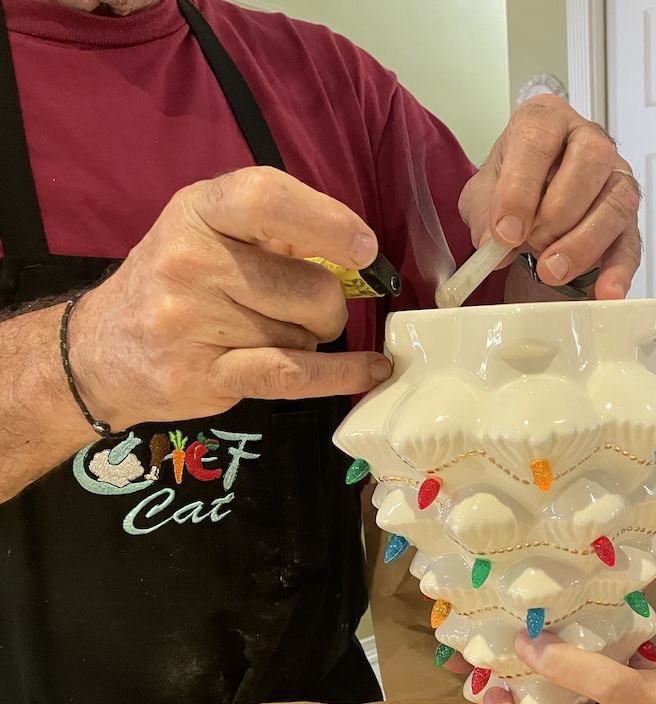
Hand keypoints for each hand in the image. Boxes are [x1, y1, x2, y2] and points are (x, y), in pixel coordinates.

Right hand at [69, 167, 391, 430]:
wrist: (104, 351)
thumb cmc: (179, 285)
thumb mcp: (211, 232)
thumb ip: (277, 229)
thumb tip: (358, 249)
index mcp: (199, 211)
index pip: (267, 197)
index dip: (328, 222)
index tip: (363, 249)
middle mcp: (190, 260)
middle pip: (311, 285)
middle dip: (326, 304)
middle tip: (298, 309)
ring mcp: (192, 320)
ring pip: (306, 334)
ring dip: (308, 339)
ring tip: (269, 334)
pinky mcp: (204, 374)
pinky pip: (295, 373)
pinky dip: (342, 373)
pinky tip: (371, 370)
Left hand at [459, 94, 640, 299]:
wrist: (530, 212)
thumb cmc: (510, 192)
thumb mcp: (482, 195)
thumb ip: (484, 212)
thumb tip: (495, 242)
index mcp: (546, 121)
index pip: (539, 137)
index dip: (521, 187)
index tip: (506, 230)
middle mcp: (589, 141)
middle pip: (591, 159)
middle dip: (557, 211)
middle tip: (531, 243)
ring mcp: (616, 179)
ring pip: (616, 202)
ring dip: (582, 242)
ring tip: (550, 271)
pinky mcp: (628, 222)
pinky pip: (631, 244)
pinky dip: (618, 272)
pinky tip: (604, 293)